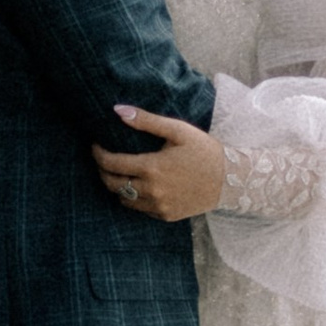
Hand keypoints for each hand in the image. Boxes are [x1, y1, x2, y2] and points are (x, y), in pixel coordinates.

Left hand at [94, 105, 228, 222]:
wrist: (229, 179)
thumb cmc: (203, 150)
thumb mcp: (177, 130)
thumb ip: (146, 121)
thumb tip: (117, 110)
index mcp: (151, 167)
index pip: (110, 163)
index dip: (98, 154)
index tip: (95, 145)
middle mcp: (151, 191)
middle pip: (112, 184)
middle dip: (102, 171)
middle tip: (104, 159)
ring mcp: (158, 206)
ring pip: (124, 199)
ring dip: (118, 186)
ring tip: (122, 172)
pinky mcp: (165, 216)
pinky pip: (140, 209)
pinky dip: (135, 198)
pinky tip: (141, 185)